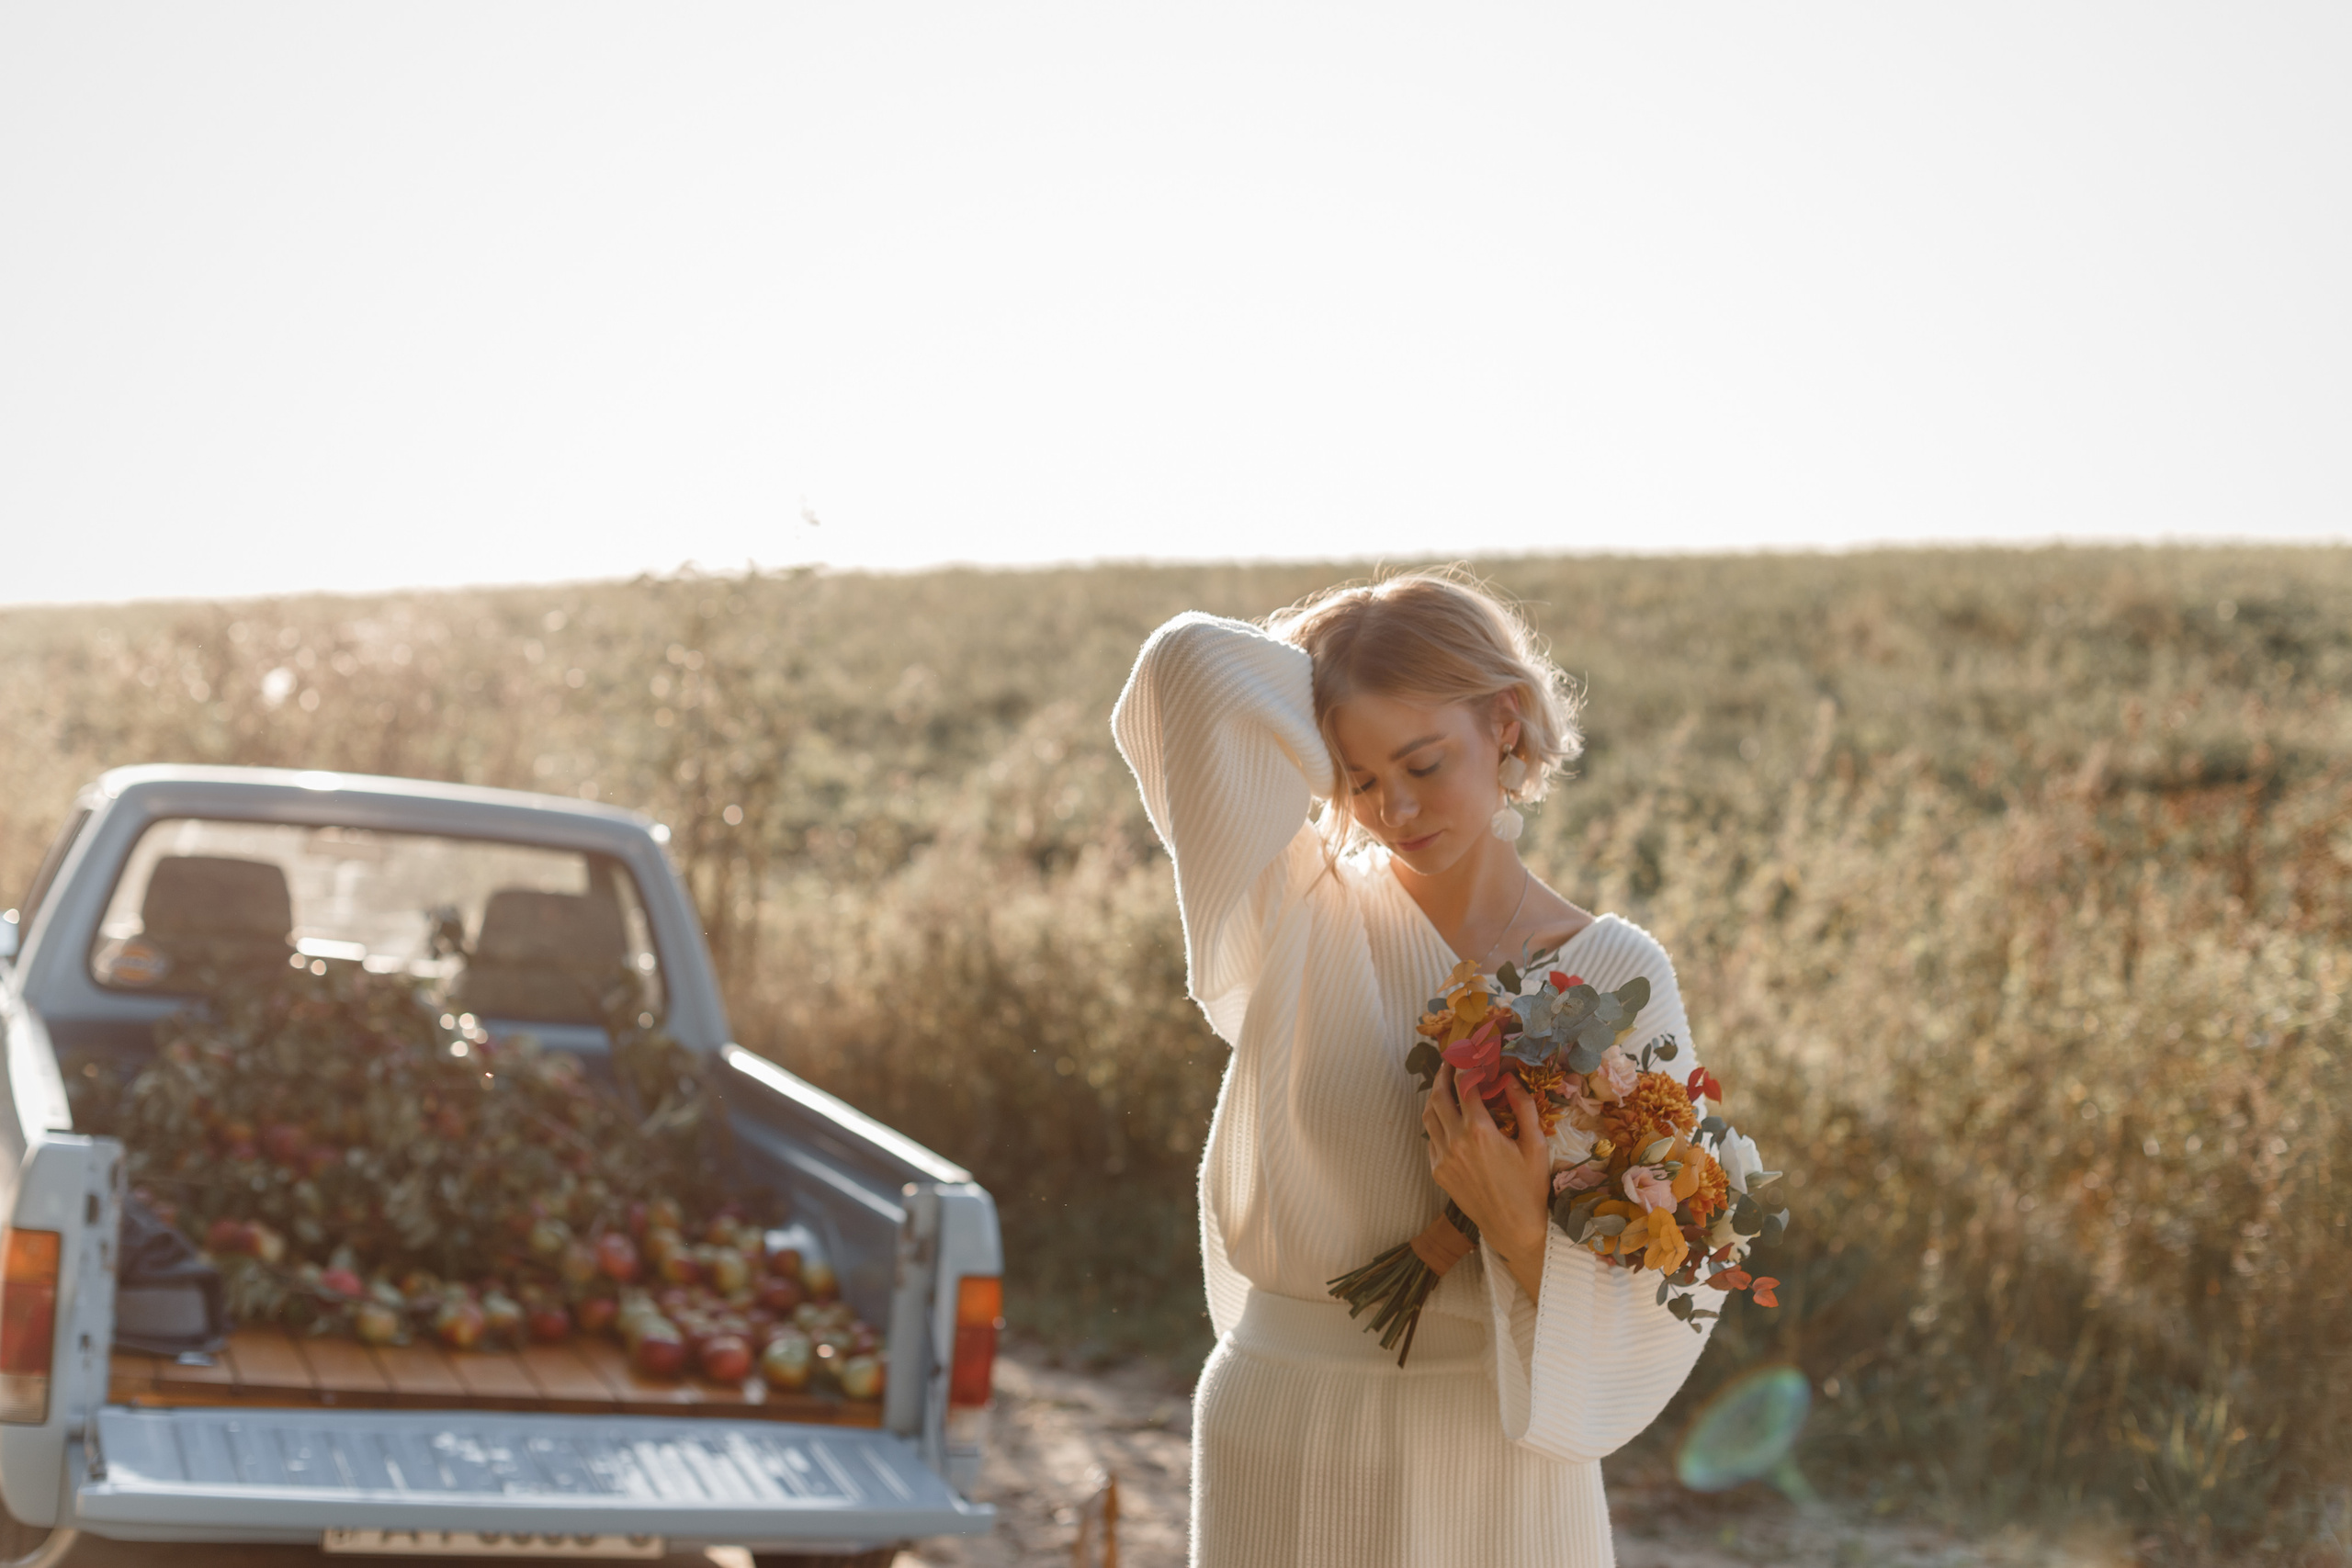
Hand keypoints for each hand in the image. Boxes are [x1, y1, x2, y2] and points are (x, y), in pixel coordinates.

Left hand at [1423, 1063, 1552, 1302]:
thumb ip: (1524, 1108)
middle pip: (1438, 1097)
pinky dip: (1436, 1123)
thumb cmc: (1530, 1187)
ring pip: (1428, 1117)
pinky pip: (1430, 1139)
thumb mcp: (1536, 1145)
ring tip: (1444, 1086)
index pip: (1464, 1087)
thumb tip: (1511, 1079)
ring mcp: (1443, 1158)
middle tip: (1448, 1062)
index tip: (1469, 1054)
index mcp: (1480, 1132)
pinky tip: (1448, 1119)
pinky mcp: (1438, 1172)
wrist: (1513, 1227)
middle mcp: (1456, 1142)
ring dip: (1434, 1097)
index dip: (1466, 1066)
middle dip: (1442, 1075)